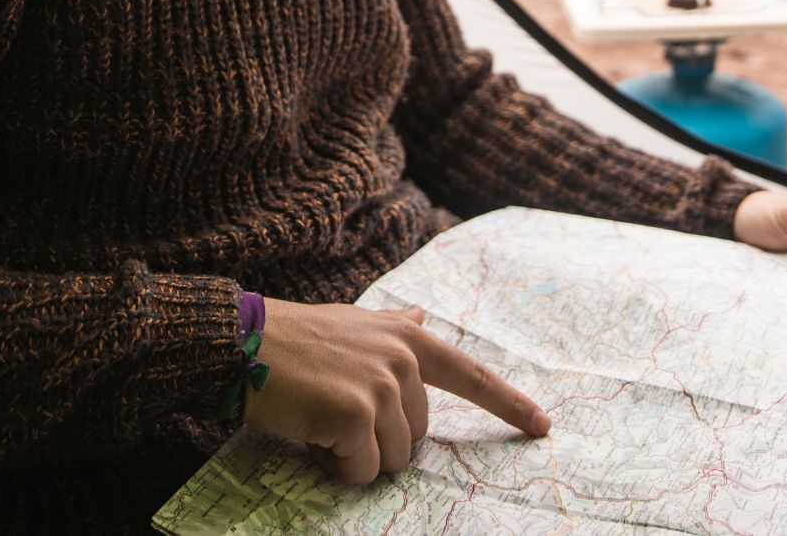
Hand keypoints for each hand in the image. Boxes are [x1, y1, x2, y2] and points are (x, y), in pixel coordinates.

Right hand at [242, 298, 550, 485]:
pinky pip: (361, 470)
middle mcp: (402, 359)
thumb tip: (420, 315)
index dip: (509, 404)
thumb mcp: (353, 324)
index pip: (471, 374)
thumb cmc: (294, 339)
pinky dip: (334, 465)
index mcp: (406, 337)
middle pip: (417, 437)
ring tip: (319, 419)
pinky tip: (311, 432)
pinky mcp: (355, 413)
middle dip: (376, 441)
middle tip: (333, 413)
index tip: (543, 425)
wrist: (242, 343)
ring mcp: (382, 386)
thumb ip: (392, 328)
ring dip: (353, 456)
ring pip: (391, 460)